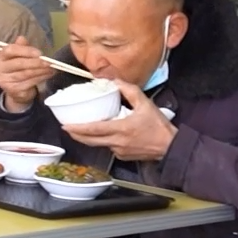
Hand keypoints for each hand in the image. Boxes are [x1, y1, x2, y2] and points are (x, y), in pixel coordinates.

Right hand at [0, 37, 54, 112]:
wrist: (14, 89)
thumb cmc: (17, 69)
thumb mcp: (18, 56)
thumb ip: (20, 47)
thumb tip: (21, 38)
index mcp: (0, 57)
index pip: (10, 50)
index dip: (25, 51)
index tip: (39, 53)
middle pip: (19, 63)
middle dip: (36, 62)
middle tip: (49, 62)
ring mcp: (4, 81)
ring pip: (26, 74)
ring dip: (41, 70)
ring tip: (51, 68)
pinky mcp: (13, 90)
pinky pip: (29, 83)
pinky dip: (41, 78)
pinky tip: (48, 74)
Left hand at [61, 81, 177, 161]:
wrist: (172, 146)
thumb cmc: (159, 126)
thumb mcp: (146, 104)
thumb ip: (130, 91)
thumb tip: (116, 81)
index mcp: (121, 129)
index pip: (93, 130)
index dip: (77, 129)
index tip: (66, 126)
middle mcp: (117, 142)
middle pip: (90, 141)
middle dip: (76, 135)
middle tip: (67, 128)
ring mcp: (119, 151)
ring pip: (99, 144)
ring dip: (90, 138)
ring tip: (82, 130)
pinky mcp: (123, 157)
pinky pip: (110, 148)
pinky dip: (105, 142)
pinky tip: (106, 135)